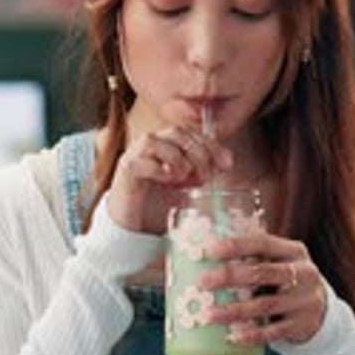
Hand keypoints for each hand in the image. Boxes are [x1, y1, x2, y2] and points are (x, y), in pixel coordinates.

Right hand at [106, 127, 231, 233]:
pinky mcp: (127, 169)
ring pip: (156, 142)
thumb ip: (203, 169)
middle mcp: (151, 142)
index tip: (227, 164)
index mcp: (167, 142)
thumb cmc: (160, 199)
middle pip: (177, 133)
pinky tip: (168, 182)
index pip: (192, 133)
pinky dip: (161, 171)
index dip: (212, 146)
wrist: (134, 221)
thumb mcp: (188, 183)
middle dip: (198, 154)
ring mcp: (135, 153)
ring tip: (184, 180)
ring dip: (178, 161)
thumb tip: (224, 163)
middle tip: (206, 176)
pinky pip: (144, 162)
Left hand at [199, 232, 326, 344]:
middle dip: (230, 276)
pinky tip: (231, 336)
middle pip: (263, 273)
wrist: (319, 310)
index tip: (209, 249)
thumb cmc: (285, 281)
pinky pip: (273, 332)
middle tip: (203, 281)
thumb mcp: (279, 262)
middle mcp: (304, 273)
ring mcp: (304, 300)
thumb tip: (203, 252)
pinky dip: (251, 335)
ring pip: (265, 305)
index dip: (236, 246)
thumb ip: (253, 256)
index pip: (263, 243)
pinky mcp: (301, 325)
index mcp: (294, 251)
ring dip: (234, 311)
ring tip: (208, 315)